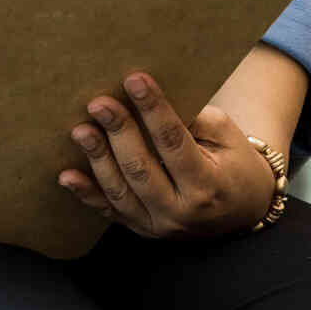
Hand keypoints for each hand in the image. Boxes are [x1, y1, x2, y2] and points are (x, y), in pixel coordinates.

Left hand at [57, 72, 278, 238]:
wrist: (244, 209)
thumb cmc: (235, 162)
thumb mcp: (226, 135)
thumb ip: (194, 120)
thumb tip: (149, 100)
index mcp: (207, 185)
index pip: (174, 143)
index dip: (154, 110)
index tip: (135, 80)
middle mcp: (181, 212)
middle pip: (142, 169)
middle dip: (118, 132)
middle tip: (99, 103)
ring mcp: (159, 226)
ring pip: (121, 192)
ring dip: (97, 159)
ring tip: (81, 130)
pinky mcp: (142, 229)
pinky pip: (110, 212)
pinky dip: (87, 194)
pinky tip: (66, 176)